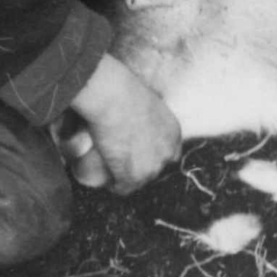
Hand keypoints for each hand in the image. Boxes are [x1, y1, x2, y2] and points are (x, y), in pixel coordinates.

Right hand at [66, 54, 181, 194]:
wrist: (112, 96)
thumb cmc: (123, 89)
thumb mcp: (146, 101)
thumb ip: (147, 116)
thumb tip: (134, 118)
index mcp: (173, 133)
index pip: (168, 153)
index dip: (150, 152)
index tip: (136, 149)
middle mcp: (167, 153)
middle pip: (153, 168)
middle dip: (139, 165)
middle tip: (120, 157)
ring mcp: (151, 167)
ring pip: (138, 180)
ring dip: (124, 175)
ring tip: (109, 167)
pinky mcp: (132, 177)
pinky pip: (121, 187)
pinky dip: (112, 183)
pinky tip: (104, 176)